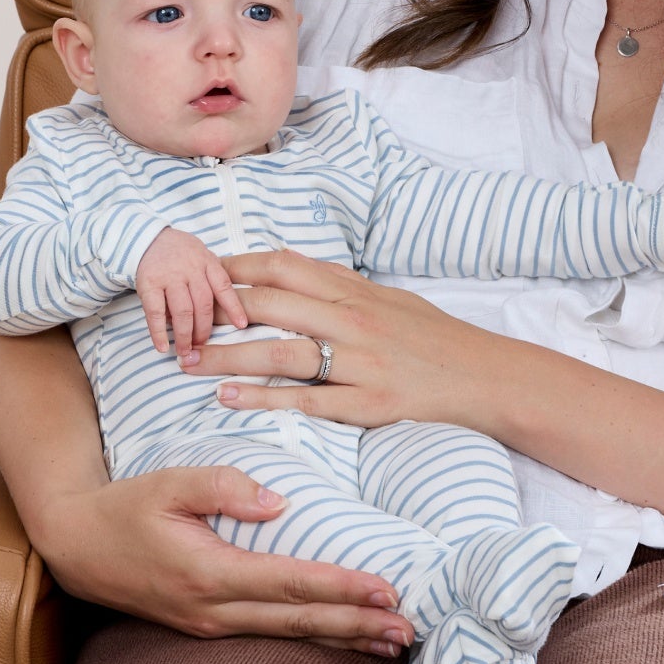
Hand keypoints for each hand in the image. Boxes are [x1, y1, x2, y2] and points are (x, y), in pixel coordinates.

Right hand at [38, 462, 414, 651]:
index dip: (341, 588)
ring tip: (392, 644)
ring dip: (344, 640)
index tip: (386, 591)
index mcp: (207, 573)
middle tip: (409, 628)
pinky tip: (345, 641)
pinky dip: (314, 638)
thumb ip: (222, 486)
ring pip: (290, 636)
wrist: (76, 547)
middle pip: (299, 621)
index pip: (289, 583)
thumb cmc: (126, 507)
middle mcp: (213, 611)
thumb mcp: (168, 482)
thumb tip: (278, 502)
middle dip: (357, 626)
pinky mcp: (209, 628)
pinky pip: (273, 636)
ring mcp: (211, 627)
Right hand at [137, 226, 245, 362]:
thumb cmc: (181, 254)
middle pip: (203, 304)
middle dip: (204, 329)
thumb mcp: (203, 257)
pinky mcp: (148, 284)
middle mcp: (190, 269)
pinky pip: (155, 312)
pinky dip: (158, 332)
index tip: (241, 325)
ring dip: (184, 335)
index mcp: (207, 263)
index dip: (234, 307)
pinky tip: (162, 346)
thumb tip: (228, 312)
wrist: (148, 239)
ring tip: (185, 351)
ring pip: (182, 311)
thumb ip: (213, 278)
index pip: (224, 287)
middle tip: (203, 345)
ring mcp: (169, 277)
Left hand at [193, 249, 493, 430]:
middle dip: (219, 312)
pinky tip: (230, 398)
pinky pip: (307, 399)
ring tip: (189, 364)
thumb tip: (288, 259)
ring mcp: (361, 363)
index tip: (202, 273)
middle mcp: (354, 321)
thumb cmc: (432, 338)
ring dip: (229, 357)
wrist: (483, 377)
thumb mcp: (389, 297)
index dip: (237, 267)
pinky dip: (264, 398)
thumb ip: (338, 282)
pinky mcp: (367, 404)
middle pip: (272, 305)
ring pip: (281, 352)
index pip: (284, 267)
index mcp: (356, 292)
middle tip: (181, 323)